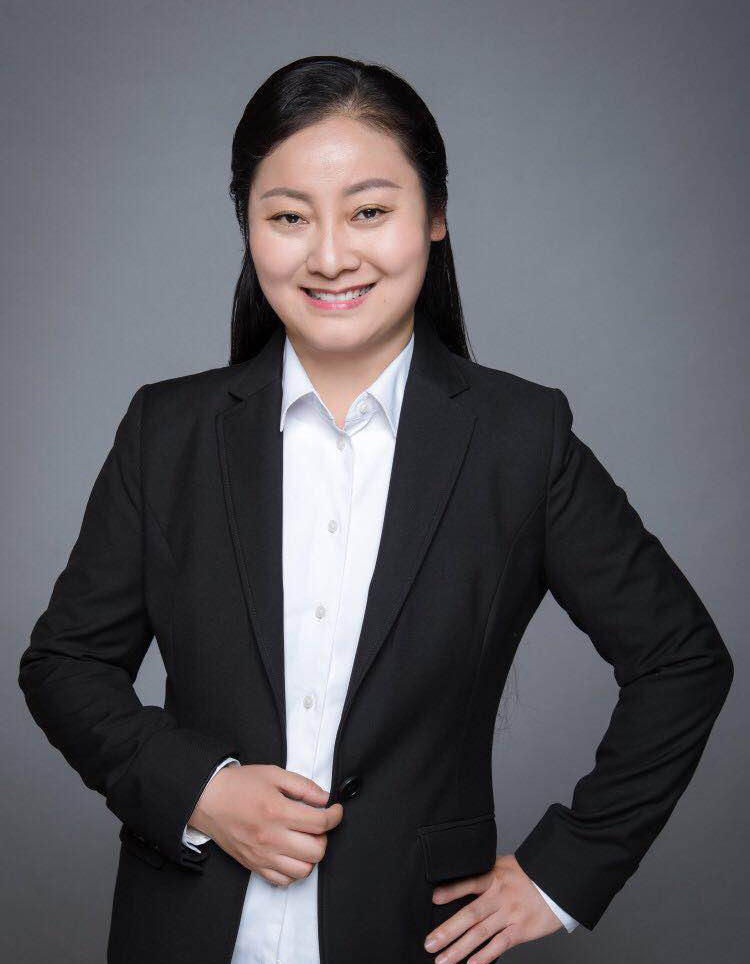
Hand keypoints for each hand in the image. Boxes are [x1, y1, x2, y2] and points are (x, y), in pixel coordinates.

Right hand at [187, 764, 343, 885]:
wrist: (208, 800)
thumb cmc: (239, 785)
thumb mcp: (274, 774)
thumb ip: (303, 786)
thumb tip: (325, 798)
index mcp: (277, 812)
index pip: (320, 823)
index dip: (335, 816)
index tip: (335, 810)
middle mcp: (271, 838)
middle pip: (316, 851)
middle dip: (324, 837)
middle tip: (318, 825)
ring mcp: (262, 855)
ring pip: (303, 870)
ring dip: (310, 855)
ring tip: (304, 840)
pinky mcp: (254, 866)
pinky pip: (283, 880)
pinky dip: (293, 870)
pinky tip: (291, 853)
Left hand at [424, 854, 563, 962]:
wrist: (558, 882)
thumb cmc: (528, 874)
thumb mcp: (503, 865)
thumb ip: (483, 874)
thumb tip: (458, 881)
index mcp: (494, 876)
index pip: (469, 883)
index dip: (451, 891)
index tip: (433, 899)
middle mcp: (500, 896)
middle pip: (470, 914)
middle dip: (447, 931)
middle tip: (429, 943)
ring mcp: (511, 914)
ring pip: (481, 933)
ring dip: (459, 948)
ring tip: (442, 960)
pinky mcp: (522, 929)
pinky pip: (500, 944)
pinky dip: (485, 955)